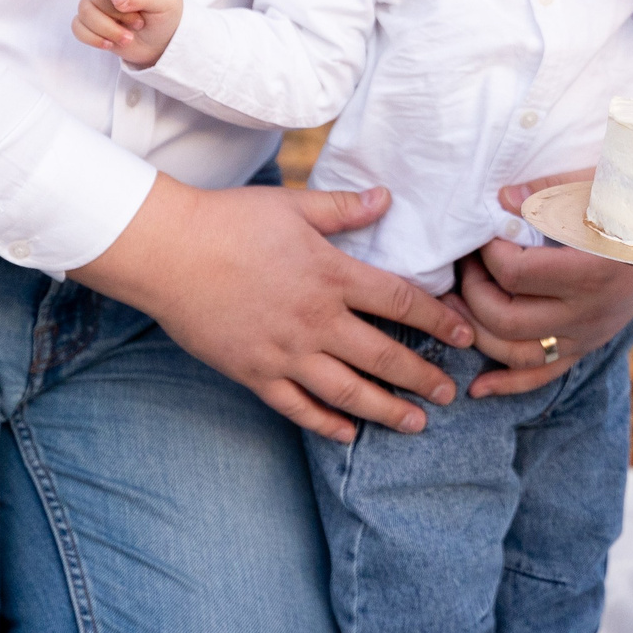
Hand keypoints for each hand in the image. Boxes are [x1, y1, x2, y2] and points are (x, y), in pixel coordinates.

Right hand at [71, 175, 478, 443]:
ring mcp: (285, 352)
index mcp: (331, 276)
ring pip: (347, 391)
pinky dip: (325, 424)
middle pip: (383, 356)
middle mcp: (316, 320)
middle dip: (422, 377)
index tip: (464, 334)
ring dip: (386, 410)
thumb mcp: (293, 206)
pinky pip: (297, 407)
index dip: (438, 320)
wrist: (168, 251)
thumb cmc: (230, 221)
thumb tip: (387, 198)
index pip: (400, 302)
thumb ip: (344, 208)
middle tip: (450, 394)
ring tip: (415, 424)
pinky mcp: (254, 372)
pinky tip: (348, 434)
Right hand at [73, 0, 181, 67]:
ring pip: (85, 11)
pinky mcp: (92, 22)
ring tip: (128, 39)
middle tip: (139, 24)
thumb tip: (119, 1)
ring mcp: (99, 3)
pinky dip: (92, 38)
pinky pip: (78, 27)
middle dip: (118, 15)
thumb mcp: (166, 1)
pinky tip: (109, 44)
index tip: (123, 3)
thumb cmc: (165, 14)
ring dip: (106, 30)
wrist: (161, 41)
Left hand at [448, 173, 632, 396]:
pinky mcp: (588, 347)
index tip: (485, 231)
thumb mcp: (598, 189)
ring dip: (477, 333)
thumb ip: (547, 194)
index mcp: (590, 271)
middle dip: (472, 291)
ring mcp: (587, 336)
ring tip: (454, 304)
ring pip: (517, 354)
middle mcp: (587, 313)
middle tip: (465, 263)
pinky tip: (477, 387)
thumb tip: (501, 200)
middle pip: (507, 319)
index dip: (487, 253)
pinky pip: (544, 377)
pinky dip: (507, 384)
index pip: (515, 275)